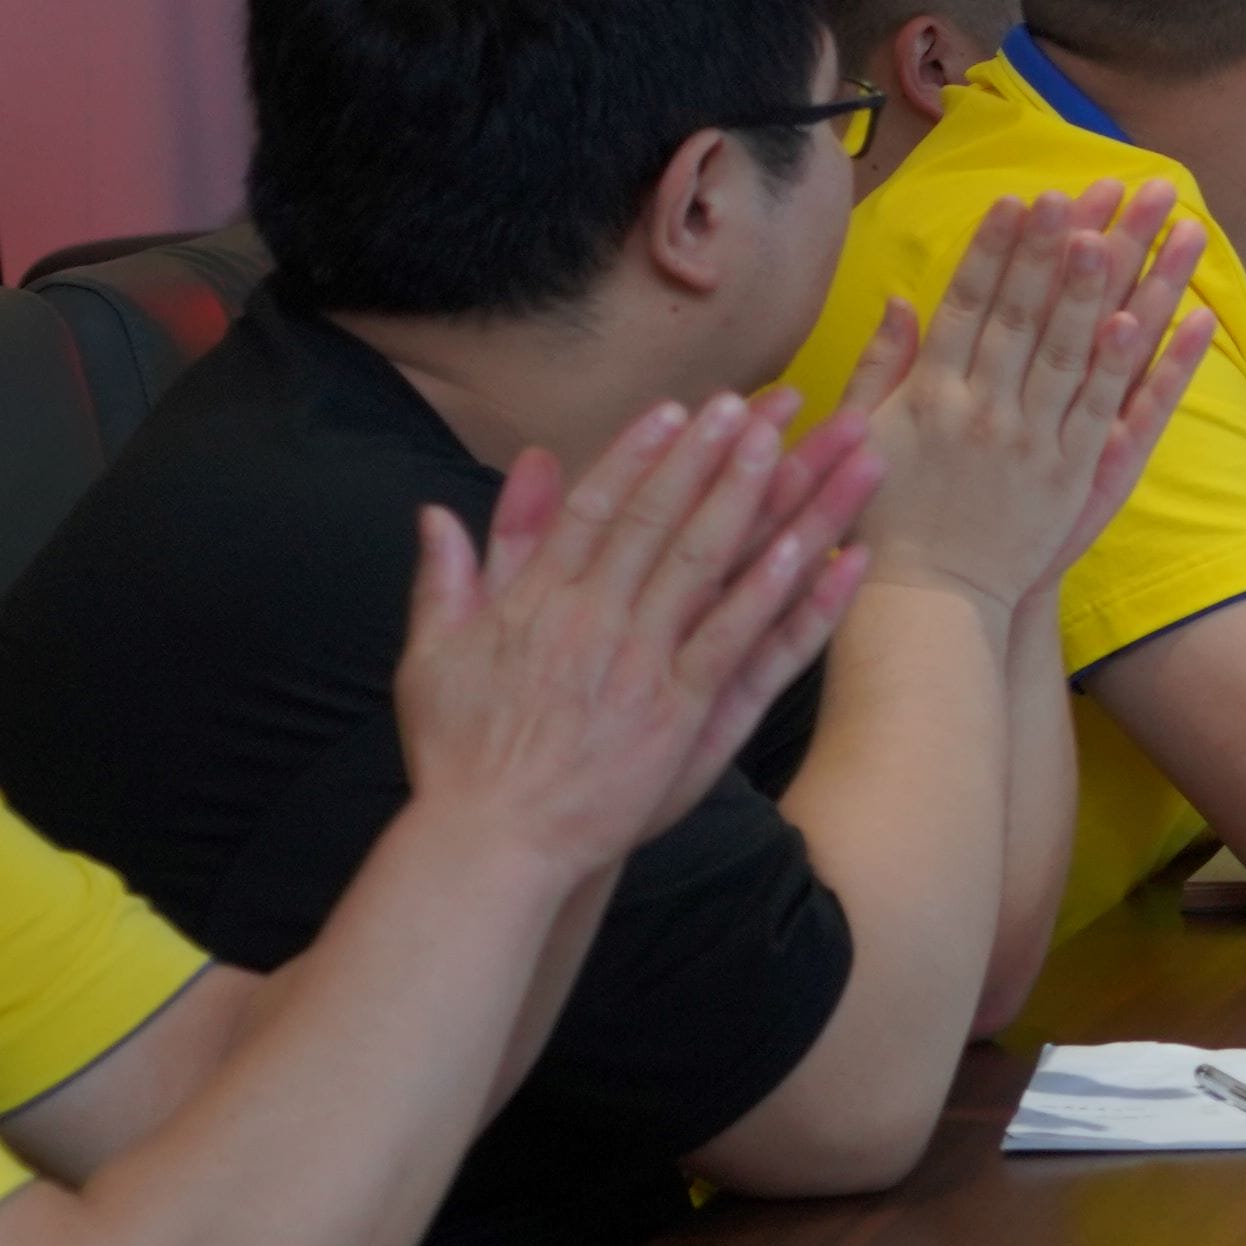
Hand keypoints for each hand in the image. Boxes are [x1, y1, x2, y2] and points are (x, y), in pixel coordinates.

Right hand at [395, 397, 874, 876]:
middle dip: (712, 455)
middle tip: (759, 402)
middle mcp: (593, 620)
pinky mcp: (679, 714)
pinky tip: (814, 549)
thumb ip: (446, 580)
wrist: (490, 844)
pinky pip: (737, 641)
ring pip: (709, 563)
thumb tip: (434, 513)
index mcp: (536, 601)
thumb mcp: (431, 658)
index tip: (678, 410)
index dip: (640, 454)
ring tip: (800, 444)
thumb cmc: (457, 756)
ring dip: (757, 499)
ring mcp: (640, 665)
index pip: (596, 509)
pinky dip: (775, 593)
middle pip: (662, 518)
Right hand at [854, 189, 1204, 611]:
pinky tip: (1157, 318)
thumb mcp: (863, 435)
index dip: (998, 248)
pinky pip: (1112, 409)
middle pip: (1032, 311)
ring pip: (1081, 347)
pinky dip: (1136, 365)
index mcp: (931, 392)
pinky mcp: (1073, 475)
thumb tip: (900, 299)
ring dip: (1111, 283)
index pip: (969, 303)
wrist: (923, 602)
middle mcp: (985, 407)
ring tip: (1136, 228)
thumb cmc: (881, 517)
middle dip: (1064, 243)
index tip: (1023, 196)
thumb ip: (882, 366)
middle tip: (1095, 185)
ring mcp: (1034, 440)